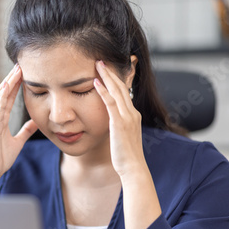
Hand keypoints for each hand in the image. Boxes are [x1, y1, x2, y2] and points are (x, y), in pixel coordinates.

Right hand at [0, 64, 37, 183]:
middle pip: (4, 92)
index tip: (24, 71)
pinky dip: (2, 96)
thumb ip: (26, 130)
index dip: (16, 83)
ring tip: (16, 69)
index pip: (9, 96)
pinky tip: (7, 86)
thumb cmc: (1, 157)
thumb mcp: (18, 141)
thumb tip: (36, 122)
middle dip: (12, 78)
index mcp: (0, 118)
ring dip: (8, 82)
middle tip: (21, 63)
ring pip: (0, 97)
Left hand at [94, 60, 145, 177]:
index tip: (107, 70)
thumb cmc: (126, 156)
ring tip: (98, 64)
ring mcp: (127, 117)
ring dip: (107, 76)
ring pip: (117, 91)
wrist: (133, 168)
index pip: (124, 93)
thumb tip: (111, 123)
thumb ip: (118, 126)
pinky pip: (110, 103)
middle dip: (111, 73)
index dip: (116, 80)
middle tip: (101, 60)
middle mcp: (132, 113)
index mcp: (133, 116)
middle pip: (122, 87)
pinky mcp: (120, 123)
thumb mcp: (123, 137)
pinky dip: (103, 91)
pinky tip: (95, 82)